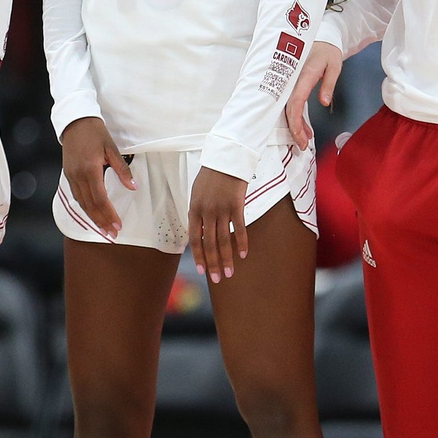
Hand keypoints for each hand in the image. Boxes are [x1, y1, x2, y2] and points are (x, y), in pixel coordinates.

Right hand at [61, 116, 134, 238]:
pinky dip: (85, 208)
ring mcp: (71, 176)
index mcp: (90, 169)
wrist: (75, 121)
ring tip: (104, 229)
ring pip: (82, 203)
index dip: (109, 214)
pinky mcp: (68, 175)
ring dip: (93, 218)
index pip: (100, 199)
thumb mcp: (113, 149)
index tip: (118, 225)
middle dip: (102, 221)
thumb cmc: (96, 133)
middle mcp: (78, 176)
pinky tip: (92, 214)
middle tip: (112, 235)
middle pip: (90, 205)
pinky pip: (77, 196)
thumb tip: (133, 187)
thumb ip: (122, 170)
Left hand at [188, 167, 247, 282]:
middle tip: (216, 279)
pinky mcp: (236, 205)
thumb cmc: (211, 175)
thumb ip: (198, 213)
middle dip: (213, 264)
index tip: (202, 270)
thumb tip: (200, 233)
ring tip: (229, 274)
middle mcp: (206, 211)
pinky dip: (241, 243)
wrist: (226, 158)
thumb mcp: (197, 193)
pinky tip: (243, 255)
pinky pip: (239, 228)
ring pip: (224, 240)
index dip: (199, 256)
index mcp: (194, 209)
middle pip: (209, 244)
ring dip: (226, 259)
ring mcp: (222, 209)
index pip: (195, 239)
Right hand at [286, 42, 343, 149]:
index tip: (302, 136)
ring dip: (296, 125)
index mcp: (303, 75)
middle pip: (289, 109)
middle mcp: (293, 80)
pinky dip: (298, 118)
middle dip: (294, 129)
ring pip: (289, 108)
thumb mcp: (334, 65)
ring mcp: (291, 84)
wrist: (319, 39)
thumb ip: (328, 83)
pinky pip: (293, 104)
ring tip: (305, 141)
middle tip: (303, 146)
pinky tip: (305, 129)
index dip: (296, 121)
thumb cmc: (327, 51)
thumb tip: (323, 102)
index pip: (296, 101)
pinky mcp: (293, 86)